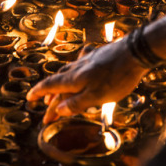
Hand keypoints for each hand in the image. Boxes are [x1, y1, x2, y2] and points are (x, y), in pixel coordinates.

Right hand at [27, 38, 147, 122]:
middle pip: (59, 83)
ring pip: (69, 72)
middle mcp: (78, 67)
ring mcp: (88, 59)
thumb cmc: (117, 78)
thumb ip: (77, 104)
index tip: (29, 100)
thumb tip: (58, 110)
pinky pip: (82, 62)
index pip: (50, 86)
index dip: (39, 94)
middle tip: (47, 113)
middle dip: (51, 98)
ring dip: (61, 84)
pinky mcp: (99, 55)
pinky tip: (80, 65)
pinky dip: (76, 68)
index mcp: (74, 79)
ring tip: (58, 93)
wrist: (135, 52)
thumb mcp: (97, 97)